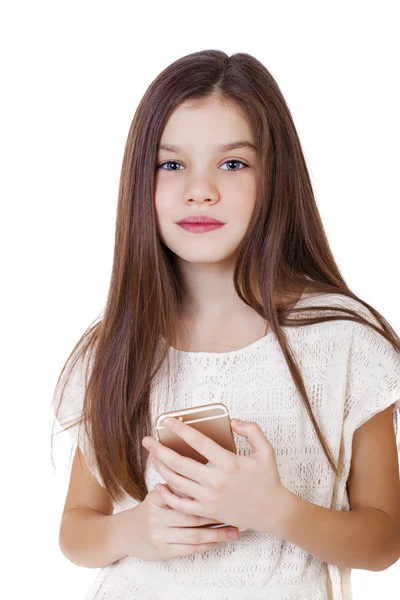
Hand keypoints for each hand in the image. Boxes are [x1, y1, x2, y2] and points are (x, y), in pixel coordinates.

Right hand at [118, 488, 239, 560]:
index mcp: (157, 497)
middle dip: (217, 515)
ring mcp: (159, 535)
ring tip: (234, 531)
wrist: (125, 533)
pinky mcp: (163, 551)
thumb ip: (176, 486)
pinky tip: (219, 541)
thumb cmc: (150, 509)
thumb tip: (202, 469)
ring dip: (216, 533)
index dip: (207, 494)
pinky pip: (189, 549)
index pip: (185, 494)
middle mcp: (157, 516)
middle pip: (192, 515)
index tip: (226, 492)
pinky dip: (206, 546)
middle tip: (237, 513)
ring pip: (194, 534)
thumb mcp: (157, 493)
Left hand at [142, 417, 291, 533]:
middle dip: (159, 449)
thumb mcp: (266, 450)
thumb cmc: (268, 480)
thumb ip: (252, 430)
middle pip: (179, 462)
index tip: (167, 420)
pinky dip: (167, 495)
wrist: (272, 512)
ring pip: (176, 482)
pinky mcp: (206, 512)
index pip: (198, 441)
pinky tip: (160, 485)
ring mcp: (209, 498)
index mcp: (228, 463)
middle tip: (147, 440)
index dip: (180, 429)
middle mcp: (215, 481)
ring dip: (161, 468)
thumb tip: (233, 421)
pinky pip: (180, 504)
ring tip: (153, 457)